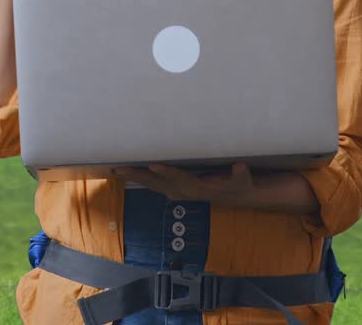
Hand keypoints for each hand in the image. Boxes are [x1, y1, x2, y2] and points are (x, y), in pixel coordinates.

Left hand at [113, 163, 256, 205]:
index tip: (153, 165)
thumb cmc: (239, 184)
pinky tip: (132, 173)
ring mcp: (179, 192)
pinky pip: (156, 185)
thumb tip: (241, 167)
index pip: (180, 178)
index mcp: (198, 188)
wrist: (236, 196)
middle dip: (140, 175)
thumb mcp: (243, 180)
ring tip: (118, 170)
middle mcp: (184, 191)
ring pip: (154, 184)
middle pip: (159, 183)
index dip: (167, 172)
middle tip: (121, 169)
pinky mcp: (177, 190)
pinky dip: (143, 179)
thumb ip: (241, 174)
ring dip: (136, 178)